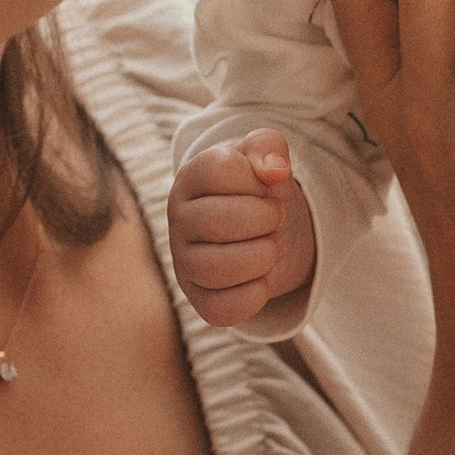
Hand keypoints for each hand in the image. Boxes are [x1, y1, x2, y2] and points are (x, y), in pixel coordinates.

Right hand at [170, 137, 317, 328]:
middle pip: (217, 221)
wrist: (262, 229)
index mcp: (191, 178)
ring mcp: (184, 262)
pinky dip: (253, 296)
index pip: (221, 170)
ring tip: (271, 249)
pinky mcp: (198, 299)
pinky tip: (262, 280)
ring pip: (216, 269)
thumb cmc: (258, 188)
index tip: (267, 186)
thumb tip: (274, 171)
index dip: (257, 178)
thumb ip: (269, 146)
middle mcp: (178, 220)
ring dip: (261, 258)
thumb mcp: (265, 156)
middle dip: (265, 220)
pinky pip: (221, 309)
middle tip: (275, 220)